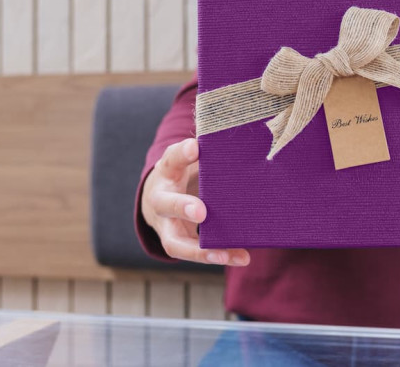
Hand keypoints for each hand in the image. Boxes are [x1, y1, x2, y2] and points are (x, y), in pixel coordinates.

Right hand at [141, 137, 250, 266]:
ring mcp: (166, 225)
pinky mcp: (178, 243)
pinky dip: (218, 256)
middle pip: (165, 204)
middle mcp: (161, 200)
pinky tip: (240, 257)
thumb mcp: (190, 159)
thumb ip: (207, 153)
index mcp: (167, 172)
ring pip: (176, 242)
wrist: (159, 197)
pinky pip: (195, 254)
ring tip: (225, 255)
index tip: (195, 147)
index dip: (182, 153)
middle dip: (182, 207)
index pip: (172, 159)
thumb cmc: (183, 173)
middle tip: (201, 212)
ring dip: (200, 250)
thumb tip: (239, 142)